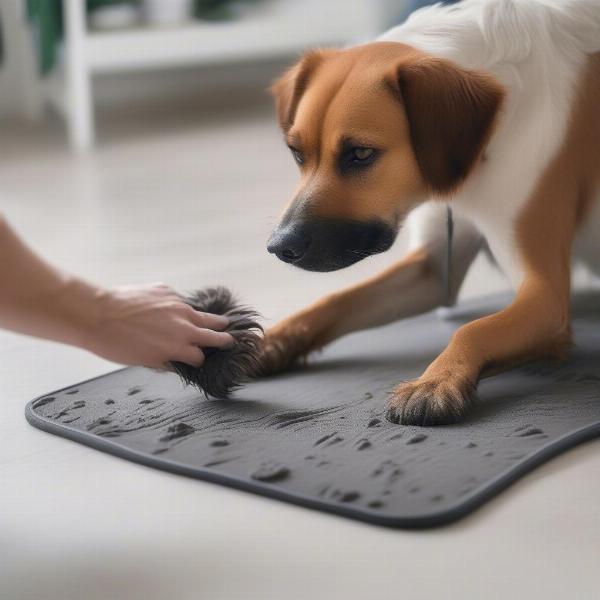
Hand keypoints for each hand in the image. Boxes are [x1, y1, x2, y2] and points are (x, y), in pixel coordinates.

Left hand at [83, 283, 232, 368]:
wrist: (96, 314)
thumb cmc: (114, 343)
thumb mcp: (143, 360)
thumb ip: (165, 359)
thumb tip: (175, 361)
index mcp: (179, 347)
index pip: (200, 357)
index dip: (201, 360)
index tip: (203, 359)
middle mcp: (184, 326)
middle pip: (213, 334)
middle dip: (223, 339)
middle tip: (231, 340)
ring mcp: (177, 306)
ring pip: (202, 314)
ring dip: (212, 320)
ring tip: (221, 322)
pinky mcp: (166, 291)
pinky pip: (178, 300)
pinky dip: (178, 306)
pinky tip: (169, 309)